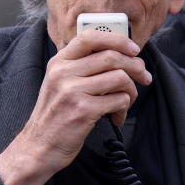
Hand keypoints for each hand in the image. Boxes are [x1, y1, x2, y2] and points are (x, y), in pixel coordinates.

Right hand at [0, 30, 151, 184]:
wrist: (39, 146)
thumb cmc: (56, 115)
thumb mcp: (60, 83)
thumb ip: (82, 67)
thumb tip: (121, 54)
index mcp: (59, 62)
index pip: (90, 37)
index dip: (118, 39)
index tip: (134, 49)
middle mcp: (63, 73)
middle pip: (112, 57)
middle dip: (136, 67)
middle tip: (144, 78)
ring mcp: (73, 91)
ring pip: (120, 78)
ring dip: (131, 91)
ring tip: (125, 103)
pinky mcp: (84, 111)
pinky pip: (120, 100)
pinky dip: (124, 109)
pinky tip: (116, 118)